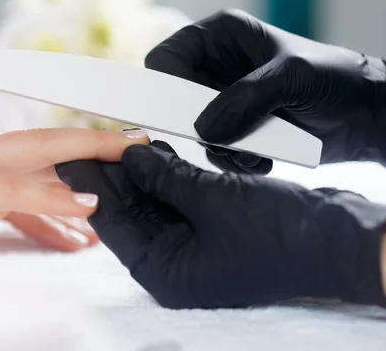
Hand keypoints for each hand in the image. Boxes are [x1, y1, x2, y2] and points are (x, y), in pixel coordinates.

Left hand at [56, 141, 385, 308]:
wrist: (339, 239)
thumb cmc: (281, 234)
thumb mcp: (213, 200)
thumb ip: (166, 177)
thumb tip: (131, 157)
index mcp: (168, 273)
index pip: (114, 226)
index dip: (92, 188)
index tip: (71, 159)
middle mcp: (176, 265)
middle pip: (130, 214)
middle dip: (114, 178)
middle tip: (89, 142)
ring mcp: (193, 249)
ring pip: (152, 205)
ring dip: (140, 173)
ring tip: (119, 138)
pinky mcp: (210, 231)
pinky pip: (176, 202)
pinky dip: (165, 177)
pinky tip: (153, 150)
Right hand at [145, 9, 385, 173]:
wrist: (363, 115)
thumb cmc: (333, 78)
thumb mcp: (291, 77)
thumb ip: (245, 100)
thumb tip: (203, 131)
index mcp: (220, 37)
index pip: (168, 57)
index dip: (166, 84)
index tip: (182, 114)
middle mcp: (215, 69)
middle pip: (175, 100)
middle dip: (195, 124)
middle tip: (221, 139)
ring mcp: (224, 102)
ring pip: (194, 132)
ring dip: (221, 148)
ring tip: (256, 150)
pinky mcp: (235, 130)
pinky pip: (215, 151)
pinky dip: (235, 160)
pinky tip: (263, 157)